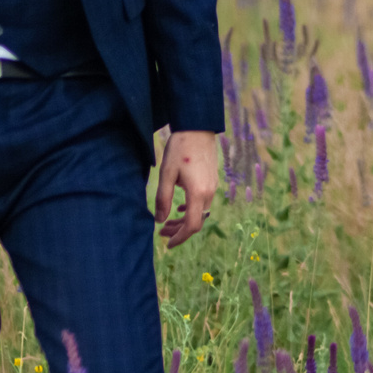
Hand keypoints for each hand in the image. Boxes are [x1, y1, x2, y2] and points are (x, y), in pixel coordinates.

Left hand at [154, 129, 219, 247]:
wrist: (198, 128)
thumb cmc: (180, 149)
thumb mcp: (166, 174)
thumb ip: (163, 199)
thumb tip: (159, 220)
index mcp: (198, 193)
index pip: (191, 226)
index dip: (180, 238)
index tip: (167, 244)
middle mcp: (209, 193)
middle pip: (196, 222)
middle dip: (179, 231)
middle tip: (162, 233)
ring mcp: (212, 187)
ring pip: (200, 213)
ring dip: (184, 221)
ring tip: (167, 222)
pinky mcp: (212, 181)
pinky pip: (203, 204)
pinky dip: (191, 210)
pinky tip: (179, 208)